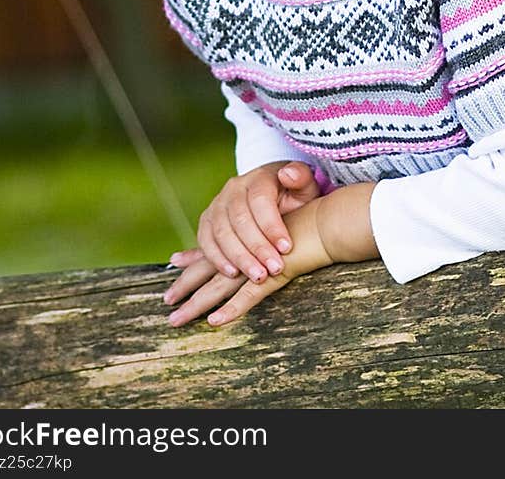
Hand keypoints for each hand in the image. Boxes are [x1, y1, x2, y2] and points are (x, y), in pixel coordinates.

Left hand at [163, 198, 331, 326]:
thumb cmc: (316, 212)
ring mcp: (258, 259)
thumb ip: (274, 210)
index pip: (215, 243)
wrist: (336, 218)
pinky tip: (215, 321)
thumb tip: (275, 184)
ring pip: (222, 284)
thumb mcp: (290, 207)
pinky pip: (249, 294)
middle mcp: (247, 243)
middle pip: (211, 266)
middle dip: (187, 286)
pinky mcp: (274, 271)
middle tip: (168, 304)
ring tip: (176, 320)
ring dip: (198, 303)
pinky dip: (232, 308)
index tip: (175, 262)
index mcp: (247, 227)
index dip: (195, 255)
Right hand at [168, 161, 319, 284]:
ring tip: (258, 276)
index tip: (287, 248)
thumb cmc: (291, 195)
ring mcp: (218, 204)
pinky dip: (217, 258)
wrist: (273, 197)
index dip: (272, 226)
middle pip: (240, 219)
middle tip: (274, 269)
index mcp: (258, 178)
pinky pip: (206, 241)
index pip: (260, 200)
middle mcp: (234, 188)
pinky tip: (233, 273)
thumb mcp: (304, 185)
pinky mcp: (208, 221)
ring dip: (239, 257)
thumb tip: (287, 174)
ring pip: (222, 232)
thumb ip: (300, 178)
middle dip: (257, 248)